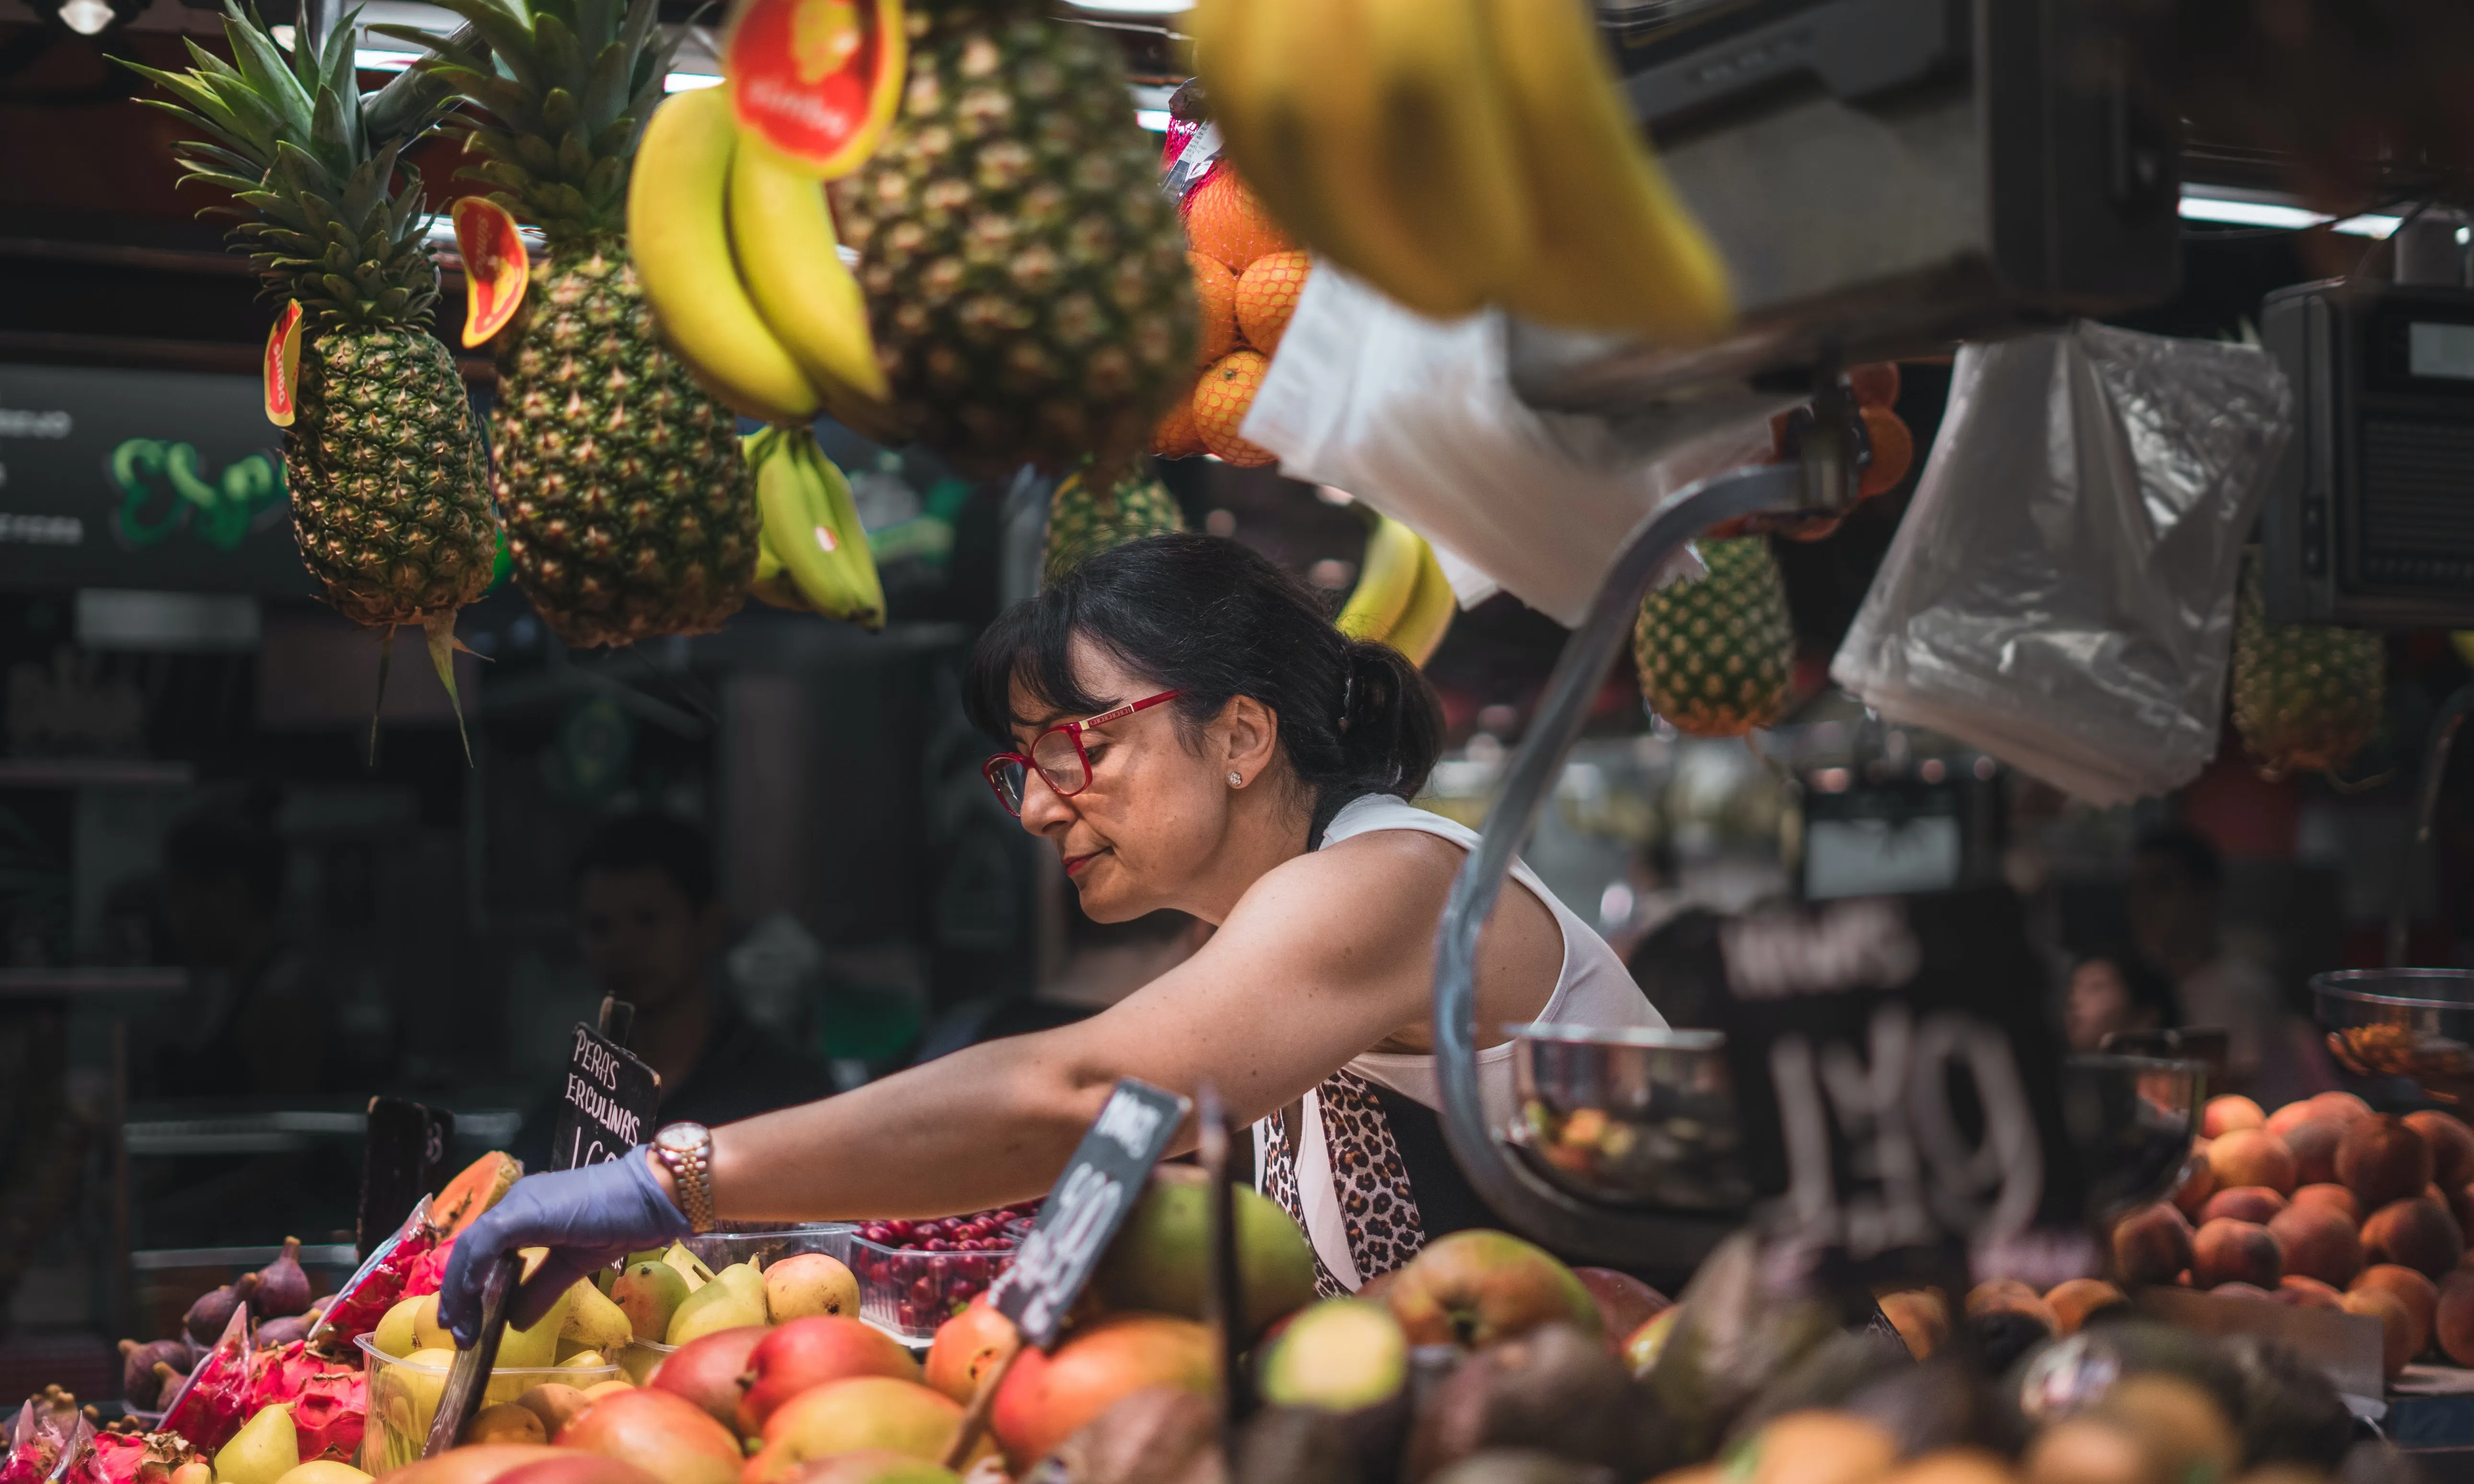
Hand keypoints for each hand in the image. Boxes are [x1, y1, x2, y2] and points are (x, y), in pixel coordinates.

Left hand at [439, 1149, 692, 1345]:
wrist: (650, 1198)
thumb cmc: (621, 1223)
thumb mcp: (573, 1265)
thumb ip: (542, 1289)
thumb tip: (514, 1323)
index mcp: (526, 1212)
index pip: (482, 1249)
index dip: (466, 1286)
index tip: (464, 1322)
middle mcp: (516, 1203)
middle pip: (470, 1249)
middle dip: (457, 1295)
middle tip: (457, 1333)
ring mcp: (519, 1203)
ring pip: (473, 1246)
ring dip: (461, 1291)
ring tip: (462, 1328)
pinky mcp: (525, 1211)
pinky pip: (488, 1241)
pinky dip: (475, 1271)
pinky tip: (473, 1299)